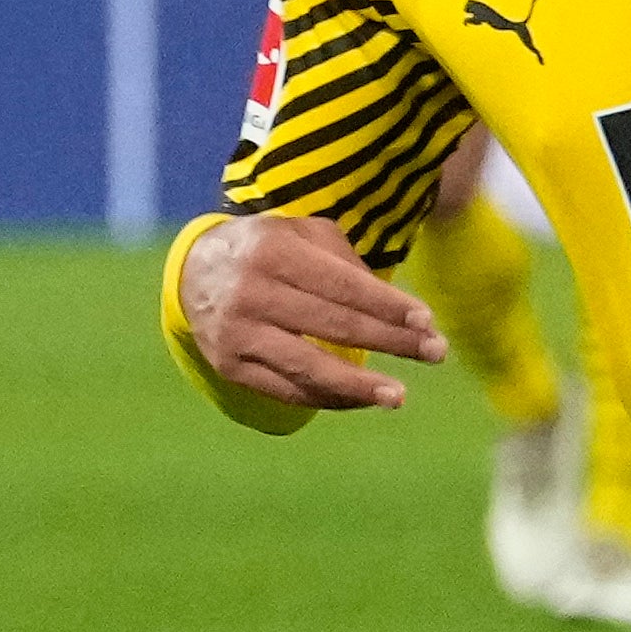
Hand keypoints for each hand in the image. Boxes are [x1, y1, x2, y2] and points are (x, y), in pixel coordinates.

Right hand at [180, 212, 442, 412]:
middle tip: (436, 353)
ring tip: (399, 396)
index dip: (388, 306)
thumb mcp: (302, 233)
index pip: (343, 285)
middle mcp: (250, 292)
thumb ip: (346, 260)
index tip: (427, 322)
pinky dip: (330, 397)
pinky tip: (362, 398)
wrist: (194, 271)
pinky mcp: (230, 367)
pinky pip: (288, 390)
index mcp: (273, 251)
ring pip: (309, 367)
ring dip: (360, 386)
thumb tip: (396, 310)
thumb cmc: (270, 249)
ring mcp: (237, 334)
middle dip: (392, 341)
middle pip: (334, 325)